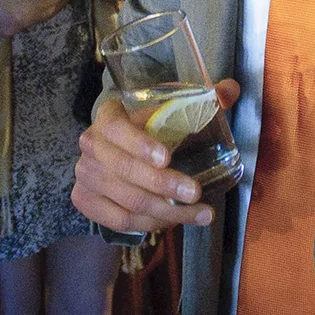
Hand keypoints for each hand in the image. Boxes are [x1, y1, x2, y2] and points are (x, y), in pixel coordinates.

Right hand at [72, 79, 239, 232]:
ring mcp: (85, 176)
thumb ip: (202, 100)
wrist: (115, 152)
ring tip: (201, 214)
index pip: (118, 129)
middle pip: (126, 171)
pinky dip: (151, 224)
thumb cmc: (149, 131)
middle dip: (164, 186)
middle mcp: (91, 145)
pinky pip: (121, 221)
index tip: (168, 158)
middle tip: (196, 193)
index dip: (141, 144)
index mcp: (108, 116)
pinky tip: (175, 221)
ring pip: (128, 201)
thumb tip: (230, 90)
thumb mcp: (169, 112)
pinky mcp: (85, 202)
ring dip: (167, 212)